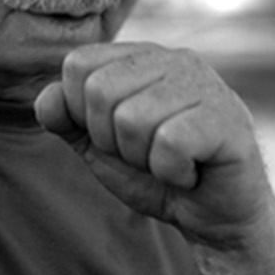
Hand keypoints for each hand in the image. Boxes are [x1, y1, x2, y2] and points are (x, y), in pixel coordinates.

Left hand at [33, 42, 274, 249]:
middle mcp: (173, 60)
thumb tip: (47, 97)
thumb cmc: (154, 174)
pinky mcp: (228, 118)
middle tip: (145, 154)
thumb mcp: (96, 146)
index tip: (114, 136)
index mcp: (139, 58)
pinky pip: (170, 143)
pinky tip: (190, 172)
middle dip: (111, 139)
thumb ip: (65, 118)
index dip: (82, 114)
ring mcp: (205, 84)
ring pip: (132, 119)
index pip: (77, 65)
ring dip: (142, 159)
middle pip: (99, 90)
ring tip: (169, 162)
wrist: (211, 216)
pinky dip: (171, 171)